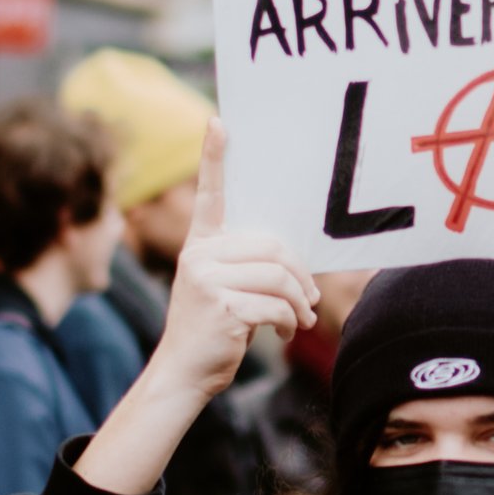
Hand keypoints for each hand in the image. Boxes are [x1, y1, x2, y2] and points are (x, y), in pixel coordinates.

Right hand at [79, 123, 314, 494]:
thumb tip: (298, 268)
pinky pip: (275, 304)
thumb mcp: (223, 292)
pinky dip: (288, 321)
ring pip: (278, 276)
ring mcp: (206, 279)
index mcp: (200, 246)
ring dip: (299, 302)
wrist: (183, 374)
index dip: (214, 157)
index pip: (209, 194)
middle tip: (310, 299)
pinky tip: (282, 333)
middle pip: (271, 246)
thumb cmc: (212, 332)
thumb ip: (248, 270)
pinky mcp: (221, 305)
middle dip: (299, 275)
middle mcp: (199, 255)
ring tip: (300, 320)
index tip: (220, 121)